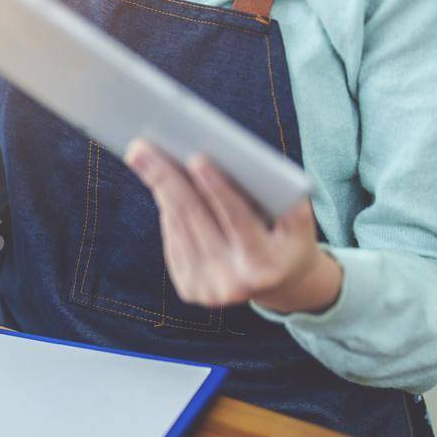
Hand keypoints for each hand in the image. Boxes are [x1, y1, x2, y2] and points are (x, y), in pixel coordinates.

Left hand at [124, 140, 341, 314]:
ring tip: (141, 155)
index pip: (236, 219)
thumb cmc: (289, 237)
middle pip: (194, 219)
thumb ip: (275, 191)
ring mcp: (207, 290)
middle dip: (166, 179)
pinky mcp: (189, 289)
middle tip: (141, 147)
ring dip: (157, 187)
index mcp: (264, 265)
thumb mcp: (295, 218)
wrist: (283, 282)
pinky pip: (172, 239)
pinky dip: (166, 207)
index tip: (196, 158)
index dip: (217, 188)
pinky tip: (156, 180)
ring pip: (176, 226)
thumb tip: (226, 155)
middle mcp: (232, 283)